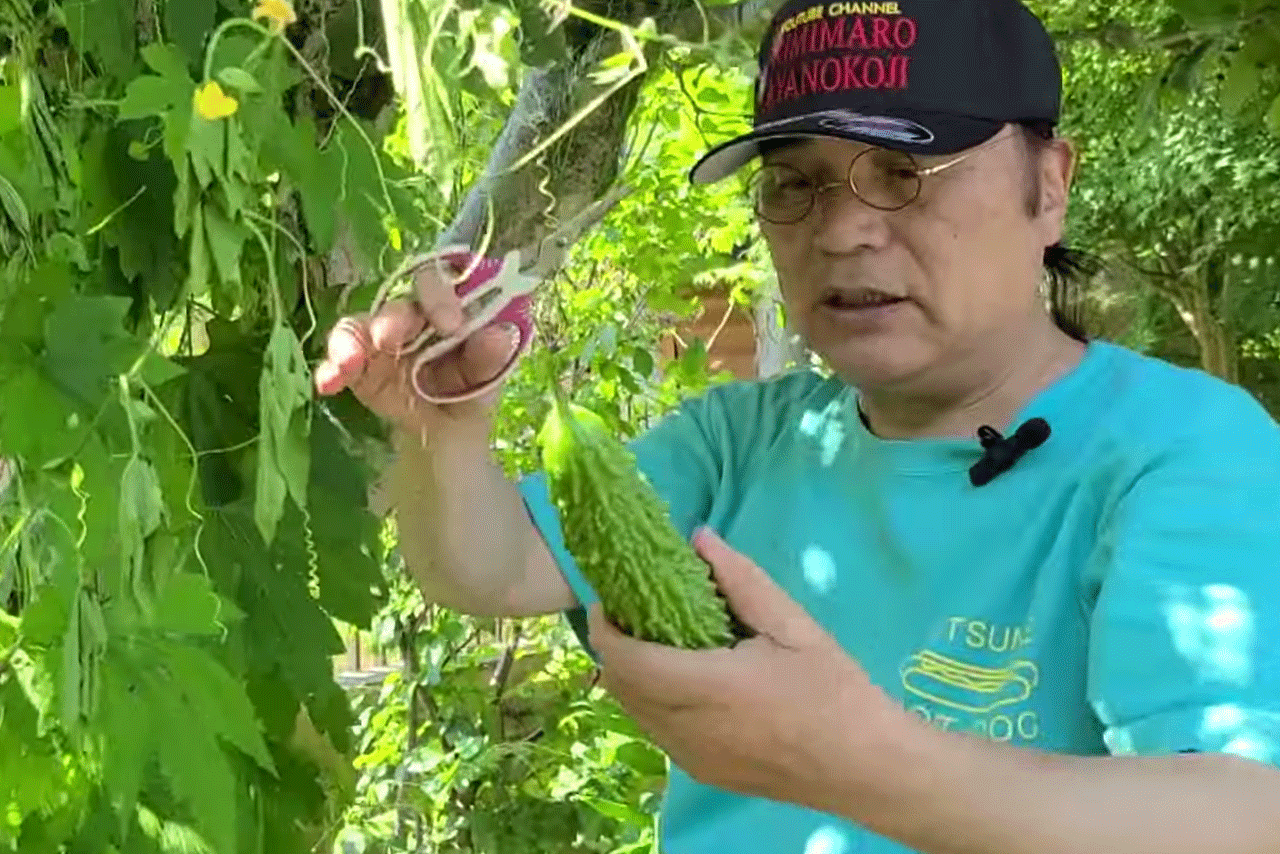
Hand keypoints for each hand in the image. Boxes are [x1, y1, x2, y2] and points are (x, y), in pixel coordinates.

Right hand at [313, 257, 520, 434]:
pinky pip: (339, 363)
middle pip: (396, 306)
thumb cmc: (468, 395)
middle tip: (388, 339)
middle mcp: (410, 320)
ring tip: (347, 363)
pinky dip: (330, 369)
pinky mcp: (357, 369)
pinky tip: (328, 384)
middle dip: (392, 320)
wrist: (446, 440)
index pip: (437, 285)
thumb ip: (490, 360)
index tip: (450, 325)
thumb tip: (500, 334)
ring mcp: (379, 343)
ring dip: (350, 342)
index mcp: (445, 313)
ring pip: (358, 328)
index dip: (439, 296)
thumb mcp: (485, 383)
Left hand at [586, 528, 910, 811]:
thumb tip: (699, 537)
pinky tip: (679, 679)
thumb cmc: (834, 691)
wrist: (866, 767)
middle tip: (631, 612)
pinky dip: (651, 701)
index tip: (610, 597)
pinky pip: (656, 731)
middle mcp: (690, 728)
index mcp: (710, 688)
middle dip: (613, 646)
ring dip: (630, 675)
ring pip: (634, 712)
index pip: (627, 660)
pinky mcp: (702, 772)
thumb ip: (742, 580)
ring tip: (653, 640)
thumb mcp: (793, 626)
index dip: (605, 627)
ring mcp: (692, 757)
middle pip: (619, 686)